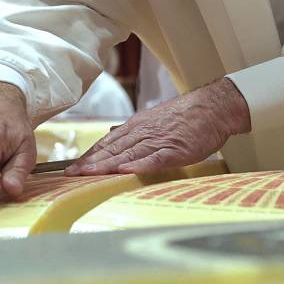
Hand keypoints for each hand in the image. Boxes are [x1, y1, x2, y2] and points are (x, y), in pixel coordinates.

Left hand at [72, 77, 249, 174]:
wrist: (213, 107)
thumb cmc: (187, 116)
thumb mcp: (155, 119)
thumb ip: (133, 129)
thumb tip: (111, 132)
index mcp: (137, 126)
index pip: (107, 143)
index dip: (89, 156)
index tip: (72, 168)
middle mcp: (143, 133)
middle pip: (112, 149)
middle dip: (90, 163)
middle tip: (70, 175)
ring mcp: (158, 141)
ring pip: (127, 154)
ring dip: (106, 165)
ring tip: (87, 174)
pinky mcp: (175, 150)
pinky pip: (154, 159)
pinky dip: (138, 165)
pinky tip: (123, 171)